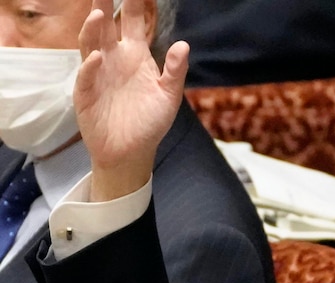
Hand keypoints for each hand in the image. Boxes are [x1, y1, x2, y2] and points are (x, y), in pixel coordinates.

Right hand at [74, 0, 188, 200]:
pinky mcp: (85, 93)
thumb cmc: (151, 121)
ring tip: (98, 14)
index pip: (134, 23)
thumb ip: (175, 71)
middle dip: (104, 4)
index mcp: (136, 56)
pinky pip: (86, 76)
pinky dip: (90, 67)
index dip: (134, 3)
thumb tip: (184, 45)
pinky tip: (97, 58)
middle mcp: (114, 59)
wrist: (132, 151)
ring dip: (93, 30)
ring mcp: (97, 74)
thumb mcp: (169, 96)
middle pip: (106, 25)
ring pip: (91, 44)